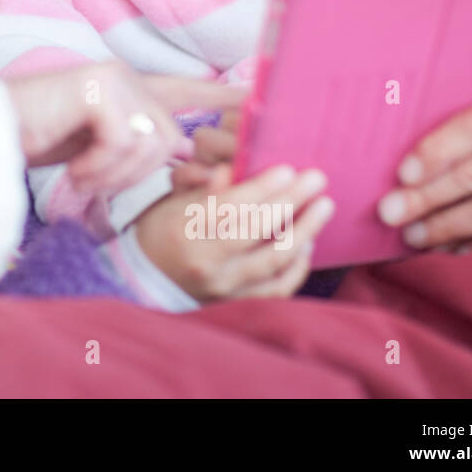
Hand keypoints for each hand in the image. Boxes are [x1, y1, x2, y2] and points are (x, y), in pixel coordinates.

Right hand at [4, 61, 244, 196]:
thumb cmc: (32, 140)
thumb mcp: (94, 151)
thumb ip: (137, 149)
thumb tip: (187, 157)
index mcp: (127, 90)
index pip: (185, 91)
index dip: (221, 97)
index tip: (254, 100)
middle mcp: (124, 78)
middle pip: (166, 138)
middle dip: (136, 175)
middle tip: (91, 184)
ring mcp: (111, 78)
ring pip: (150, 142)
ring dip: (114, 175)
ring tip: (80, 177)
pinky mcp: (96, 88)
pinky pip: (123, 142)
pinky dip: (99, 167)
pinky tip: (73, 170)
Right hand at [134, 164, 334, 300]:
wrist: (148, 275)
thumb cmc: (164, 227)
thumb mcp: (176, 200)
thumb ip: (207, 187)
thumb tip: (233, 168)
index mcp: (185, 229)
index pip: (230, 206)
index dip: (262, 187)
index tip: (288, 169)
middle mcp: (205, 261)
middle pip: (256, 230)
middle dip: (291, 201)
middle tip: (316, 178)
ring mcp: (223, 286)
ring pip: (273, 260)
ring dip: (304, 231)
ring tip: (324, 207)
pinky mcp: (237, 302)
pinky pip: (276, 288)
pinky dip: (297, 266)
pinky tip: (308, 243)